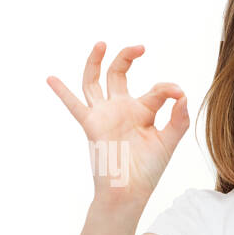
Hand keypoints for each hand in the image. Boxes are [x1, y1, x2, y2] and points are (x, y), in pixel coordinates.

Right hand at [47, 41, 188, 208]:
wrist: (130, 190)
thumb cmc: (149, 169)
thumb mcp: (168, 142)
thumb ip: (178, 120)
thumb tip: (183, 95)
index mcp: (143, 111)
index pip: (156, 91)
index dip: (168, 89)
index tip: (177, 92)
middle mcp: (122, 109)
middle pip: (119, 75)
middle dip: (127, 58)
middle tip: (140, 46)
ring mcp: (105, 115)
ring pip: (94, 82)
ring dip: (95, 62)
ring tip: (102, 44)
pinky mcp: (92, 125)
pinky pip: (74, 106)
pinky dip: (62, 93)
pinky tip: (50, 78)